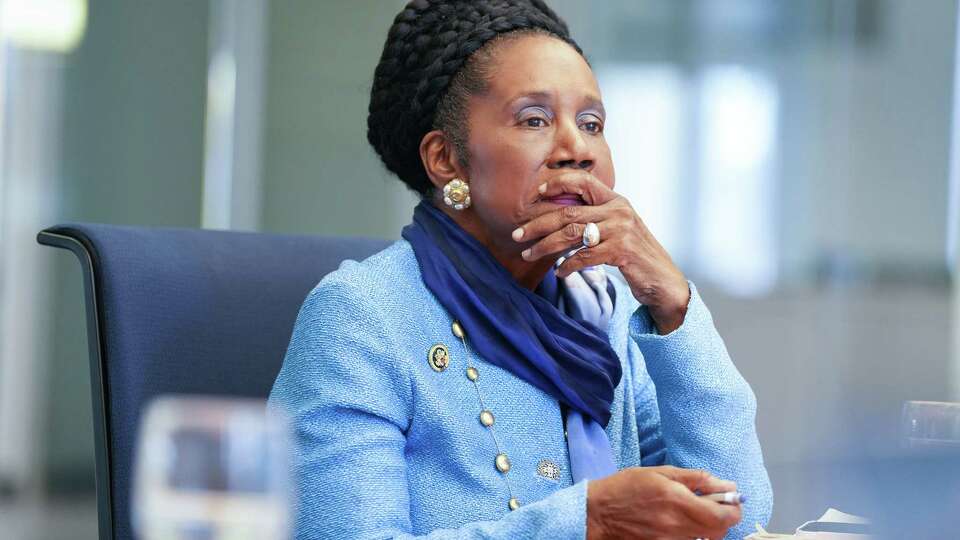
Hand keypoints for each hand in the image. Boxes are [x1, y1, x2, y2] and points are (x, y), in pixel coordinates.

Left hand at [514, 171, 689, 332]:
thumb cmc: (635, 256)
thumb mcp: (617, 230)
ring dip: (546, 246)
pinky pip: (585, 256)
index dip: (559, 183)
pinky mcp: (622, 251)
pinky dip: (568, 265)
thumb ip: (594, 221)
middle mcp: (618, 210)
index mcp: (616, 201)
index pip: (584, 181)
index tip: (538, 193)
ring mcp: (621, 229)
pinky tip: (559, 272)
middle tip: (518, 235)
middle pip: (568, 212)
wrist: (663, 280)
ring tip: (529, 255)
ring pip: (572, 234)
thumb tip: (557, 222)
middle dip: (538, 224)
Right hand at [586, 466, 741, 539]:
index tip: (730, 499)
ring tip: (695, 513)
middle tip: (714, 504)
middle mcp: (677, 526)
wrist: (597, 514)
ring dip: (709, 527)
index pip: (723, 515)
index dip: (734, 508)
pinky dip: (694, 535)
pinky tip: (682, 523)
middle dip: (724, 518)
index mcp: (677, 501)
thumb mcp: (659, 473)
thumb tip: (725, 484)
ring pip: (707, 539)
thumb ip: (694, 478)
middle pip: (720, 531)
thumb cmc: (625, 488)